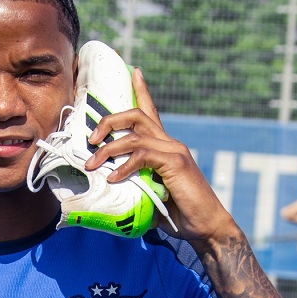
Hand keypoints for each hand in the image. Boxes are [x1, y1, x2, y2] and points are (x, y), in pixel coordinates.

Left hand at [83, 68, 234, 243]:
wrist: (206, 227)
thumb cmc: (178, 214)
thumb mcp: (150, 195)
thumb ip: (133, 186)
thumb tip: (108, 190)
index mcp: (165, 147)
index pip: (151, 111)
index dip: (142, 90)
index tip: (134, 70)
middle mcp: (170, 143)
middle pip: (136, 115)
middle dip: (109, 121)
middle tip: (90, 138)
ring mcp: (174, 151)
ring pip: (134, 135)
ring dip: (108, 148)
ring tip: (91, 164)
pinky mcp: (175, 164)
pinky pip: (143, 156)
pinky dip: (124, 166)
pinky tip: (113, 178)